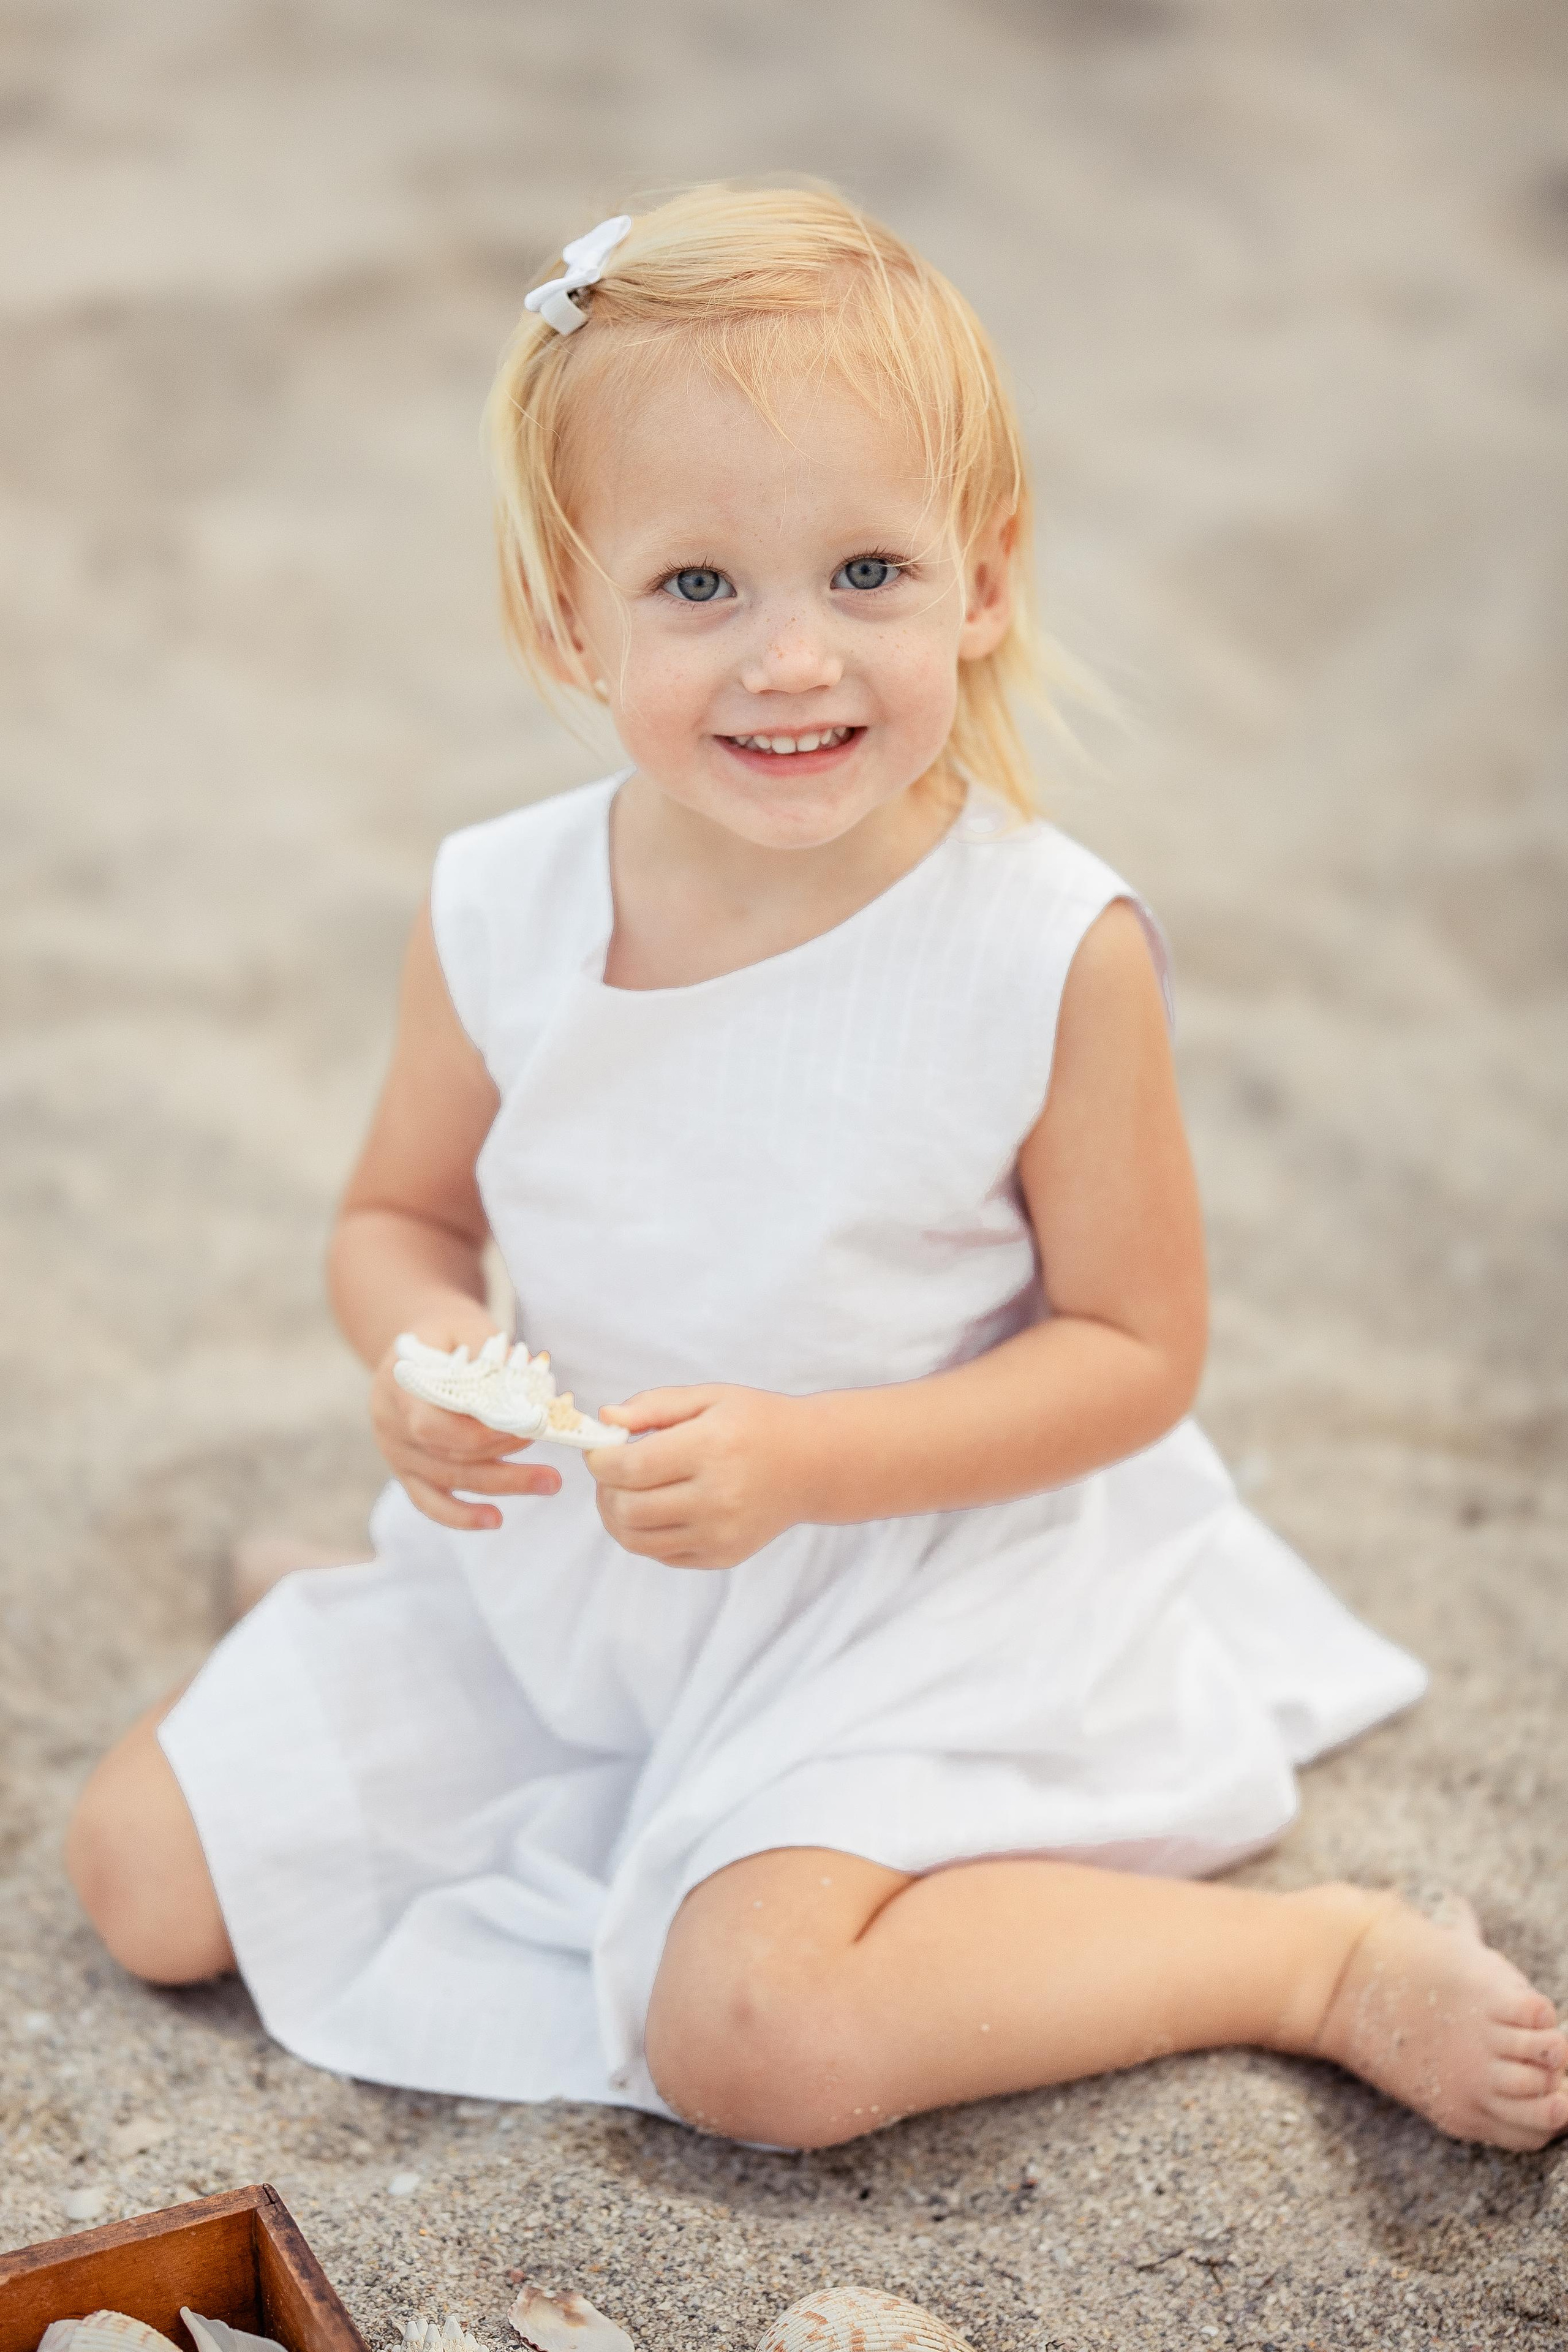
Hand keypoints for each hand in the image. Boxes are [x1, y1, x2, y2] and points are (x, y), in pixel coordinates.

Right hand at [370, 1326, 561, 1531]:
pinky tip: (494, 1520)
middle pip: (448, 1455)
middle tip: (553, 1468)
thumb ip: (488, 1353)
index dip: (480, 1432)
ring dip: (500, 1485)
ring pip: (447, 1479)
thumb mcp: (463, 1326)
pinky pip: (429, 1501)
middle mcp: (390, 1424)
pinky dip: (460, 1515)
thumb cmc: (445, 1332)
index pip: (433, 1422)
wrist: (414, 1342)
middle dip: (504, 1462)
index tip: (526, 1429)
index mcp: (398, 1384)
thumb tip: (529, 1382)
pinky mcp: (405, 1471)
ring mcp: (395, 1452)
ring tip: (548, 1484)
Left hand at [586, 1385, 815, 1568]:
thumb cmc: (759, 1423)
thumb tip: (604, 1420)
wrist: (814, 1464)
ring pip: (636, 1540)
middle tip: (611, 1471)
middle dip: (605, 1489)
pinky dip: (644, 1534)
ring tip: (624, 1492)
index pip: (630, 1468)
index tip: (598, 1450)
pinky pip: (661, 1555)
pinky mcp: (723, 1556)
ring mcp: (720, 1533)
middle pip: (627, 1508)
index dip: (599, 1460)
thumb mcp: (710, 1397)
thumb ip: (654, 1406)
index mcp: (711, 1448)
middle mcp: (717, 1497)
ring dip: (616, 1516)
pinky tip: (656, 1509)